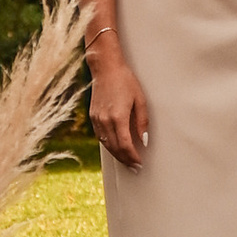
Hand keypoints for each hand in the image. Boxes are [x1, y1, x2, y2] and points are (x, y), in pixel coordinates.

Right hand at [90, 48, 152, 163]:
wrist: (106, 68)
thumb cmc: (126, 81)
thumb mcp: (140, 100)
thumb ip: (142, 122)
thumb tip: (144, 141)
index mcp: (118, 117)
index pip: (125, 145)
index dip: (133, 157)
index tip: (139, 163)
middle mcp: (105, 120)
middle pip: (115, 148)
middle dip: (125, 160)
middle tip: (135, 168)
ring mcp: (97, 119)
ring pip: (106, 144)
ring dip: (117, 155)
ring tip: (126, 161)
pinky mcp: (93, 116)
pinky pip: (100, 136)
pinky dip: (108, 145)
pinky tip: (115, 148)